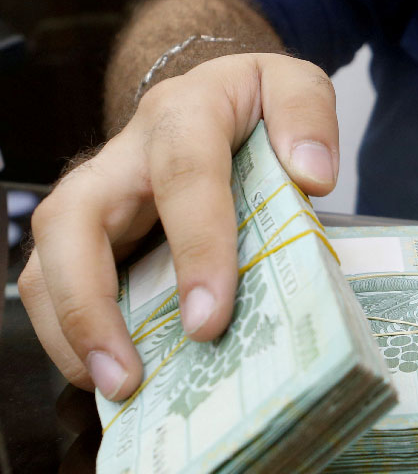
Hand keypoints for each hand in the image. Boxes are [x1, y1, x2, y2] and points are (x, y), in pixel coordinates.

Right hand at [18, 53, 339, 400]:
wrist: (211, 95)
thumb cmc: (253, 102)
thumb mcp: (292, 84)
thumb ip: (307, 115)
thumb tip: (313, 175)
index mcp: (181, 116)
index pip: (184, 177)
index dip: (195, 249)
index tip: (210, 319)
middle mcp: (122, 157)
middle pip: (72, 221)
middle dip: (90, 305)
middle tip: (128, 376)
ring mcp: (96, 196)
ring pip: (47, 258)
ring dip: (69, 329)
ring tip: (113, 389)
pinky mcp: (89, 233)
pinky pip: (57, 283)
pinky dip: (74, 333)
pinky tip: (112, 375)